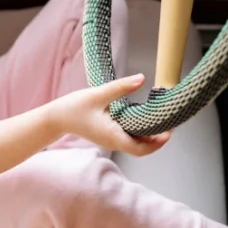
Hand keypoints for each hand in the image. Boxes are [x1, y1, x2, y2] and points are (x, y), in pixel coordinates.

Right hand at [46, 73, 172, 155]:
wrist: (56, 117)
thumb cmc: (74, 107)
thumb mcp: (98, 94)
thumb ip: (121, 87)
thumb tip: (141, 78)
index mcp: (113, 136)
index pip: (141, 148)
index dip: (158, 143)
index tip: (169, 131)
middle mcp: (114, 141)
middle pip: (142, 147)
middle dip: (158, 138)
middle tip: (171, 121)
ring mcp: (112, 139)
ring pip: (137, 143)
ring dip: (150, 134)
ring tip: (162, 118)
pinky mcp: (109, 135)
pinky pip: (129, 137)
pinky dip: (141, 131)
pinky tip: (146, 116)